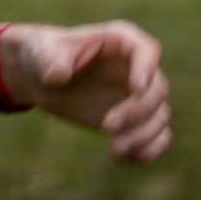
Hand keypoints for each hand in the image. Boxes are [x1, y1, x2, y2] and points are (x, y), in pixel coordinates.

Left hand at [3, 21, 171, 163]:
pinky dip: (147, 152)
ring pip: (160, 116)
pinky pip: (157, 138)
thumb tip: (58, 76)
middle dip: (137, 112)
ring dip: (144, 137)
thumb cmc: (44, 55)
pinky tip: (121, 158)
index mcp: (120, 41)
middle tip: (106, 127)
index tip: (136, 88)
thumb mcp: (41, 52)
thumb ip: (50, 60)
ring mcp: (137, 96)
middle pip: (157, 90)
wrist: (40, 78)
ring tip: (114, 150)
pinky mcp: (133, 121)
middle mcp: (135, 68)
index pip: (146, 50)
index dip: (147, 68)